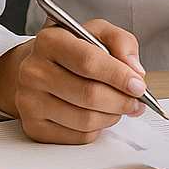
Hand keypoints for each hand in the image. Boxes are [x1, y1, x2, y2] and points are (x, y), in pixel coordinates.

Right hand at [0, 19, 146, 142]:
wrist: (36, 68)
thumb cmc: (70, 51)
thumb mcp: (96, 32)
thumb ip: (121, 41)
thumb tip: (134, 69)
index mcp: (50, 41)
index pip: (89, 62)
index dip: (119, 76)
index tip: (138, 85)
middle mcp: (34, 71)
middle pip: (89, 95)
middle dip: (121, 101)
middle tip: (136, 101)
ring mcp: (30, 101)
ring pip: (86, 120)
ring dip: (112, 116)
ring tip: (118, 106)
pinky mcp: (34, 127)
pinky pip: (78, 137)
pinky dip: (97, 129)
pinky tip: (98, 115)